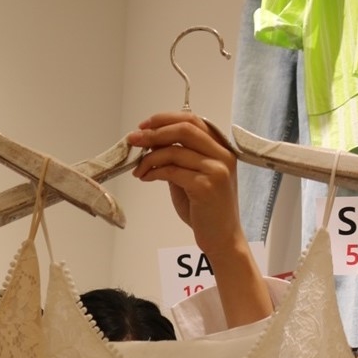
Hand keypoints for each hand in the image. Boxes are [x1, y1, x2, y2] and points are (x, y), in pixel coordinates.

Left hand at [126, 112, 242, 261]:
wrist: (222, 239)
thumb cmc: (205, 210)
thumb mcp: (192, 177)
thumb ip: (178, 158)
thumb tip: (150, 142)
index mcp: (222, 148)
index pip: (193, 120)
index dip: (165, 119)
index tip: (144, 125)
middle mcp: (223, 155)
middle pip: (184, 129)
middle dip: (154, 132)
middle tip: (134, 139)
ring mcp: (216, 170)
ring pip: (175, 150)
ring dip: (149, 157)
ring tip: (137, 168)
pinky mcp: (206, 186)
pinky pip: (172, 171)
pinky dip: (153, 172)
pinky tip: (145, 178)